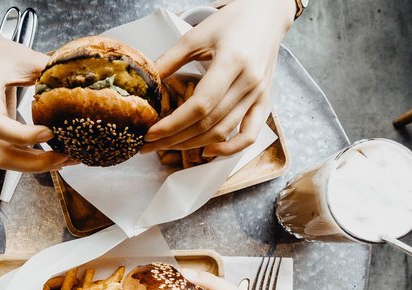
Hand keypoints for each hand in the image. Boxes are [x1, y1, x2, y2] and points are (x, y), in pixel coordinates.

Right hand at [0, 34, 71, 171]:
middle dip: (34, 162)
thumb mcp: (27, 57)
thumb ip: (50, 71)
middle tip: (64, 156)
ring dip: (36, 166)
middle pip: (1, 154)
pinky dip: (34, 161)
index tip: (50, 133)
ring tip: (65, 159)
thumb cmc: (3, 56)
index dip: (23, 135)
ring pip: (7, 160)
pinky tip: (56, 156)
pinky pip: (13, 155)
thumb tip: (82, 80)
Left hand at [144, 0, 295, 156]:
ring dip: (193, 145)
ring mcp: (258, 95)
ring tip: (168, 147)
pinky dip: (229, 148)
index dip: (173, 124)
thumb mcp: (196, 35)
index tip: (151, 133)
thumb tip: (146, 83)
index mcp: (232, 62)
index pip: (200, 105)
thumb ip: (169, 60)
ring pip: (224, 132)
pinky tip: (207, 151)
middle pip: (209, 123)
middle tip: (150, 144)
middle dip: (175, 139)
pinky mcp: (263, 102)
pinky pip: (249, 135)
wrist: (266, 16)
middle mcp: (249, 82)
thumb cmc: (232, 22)